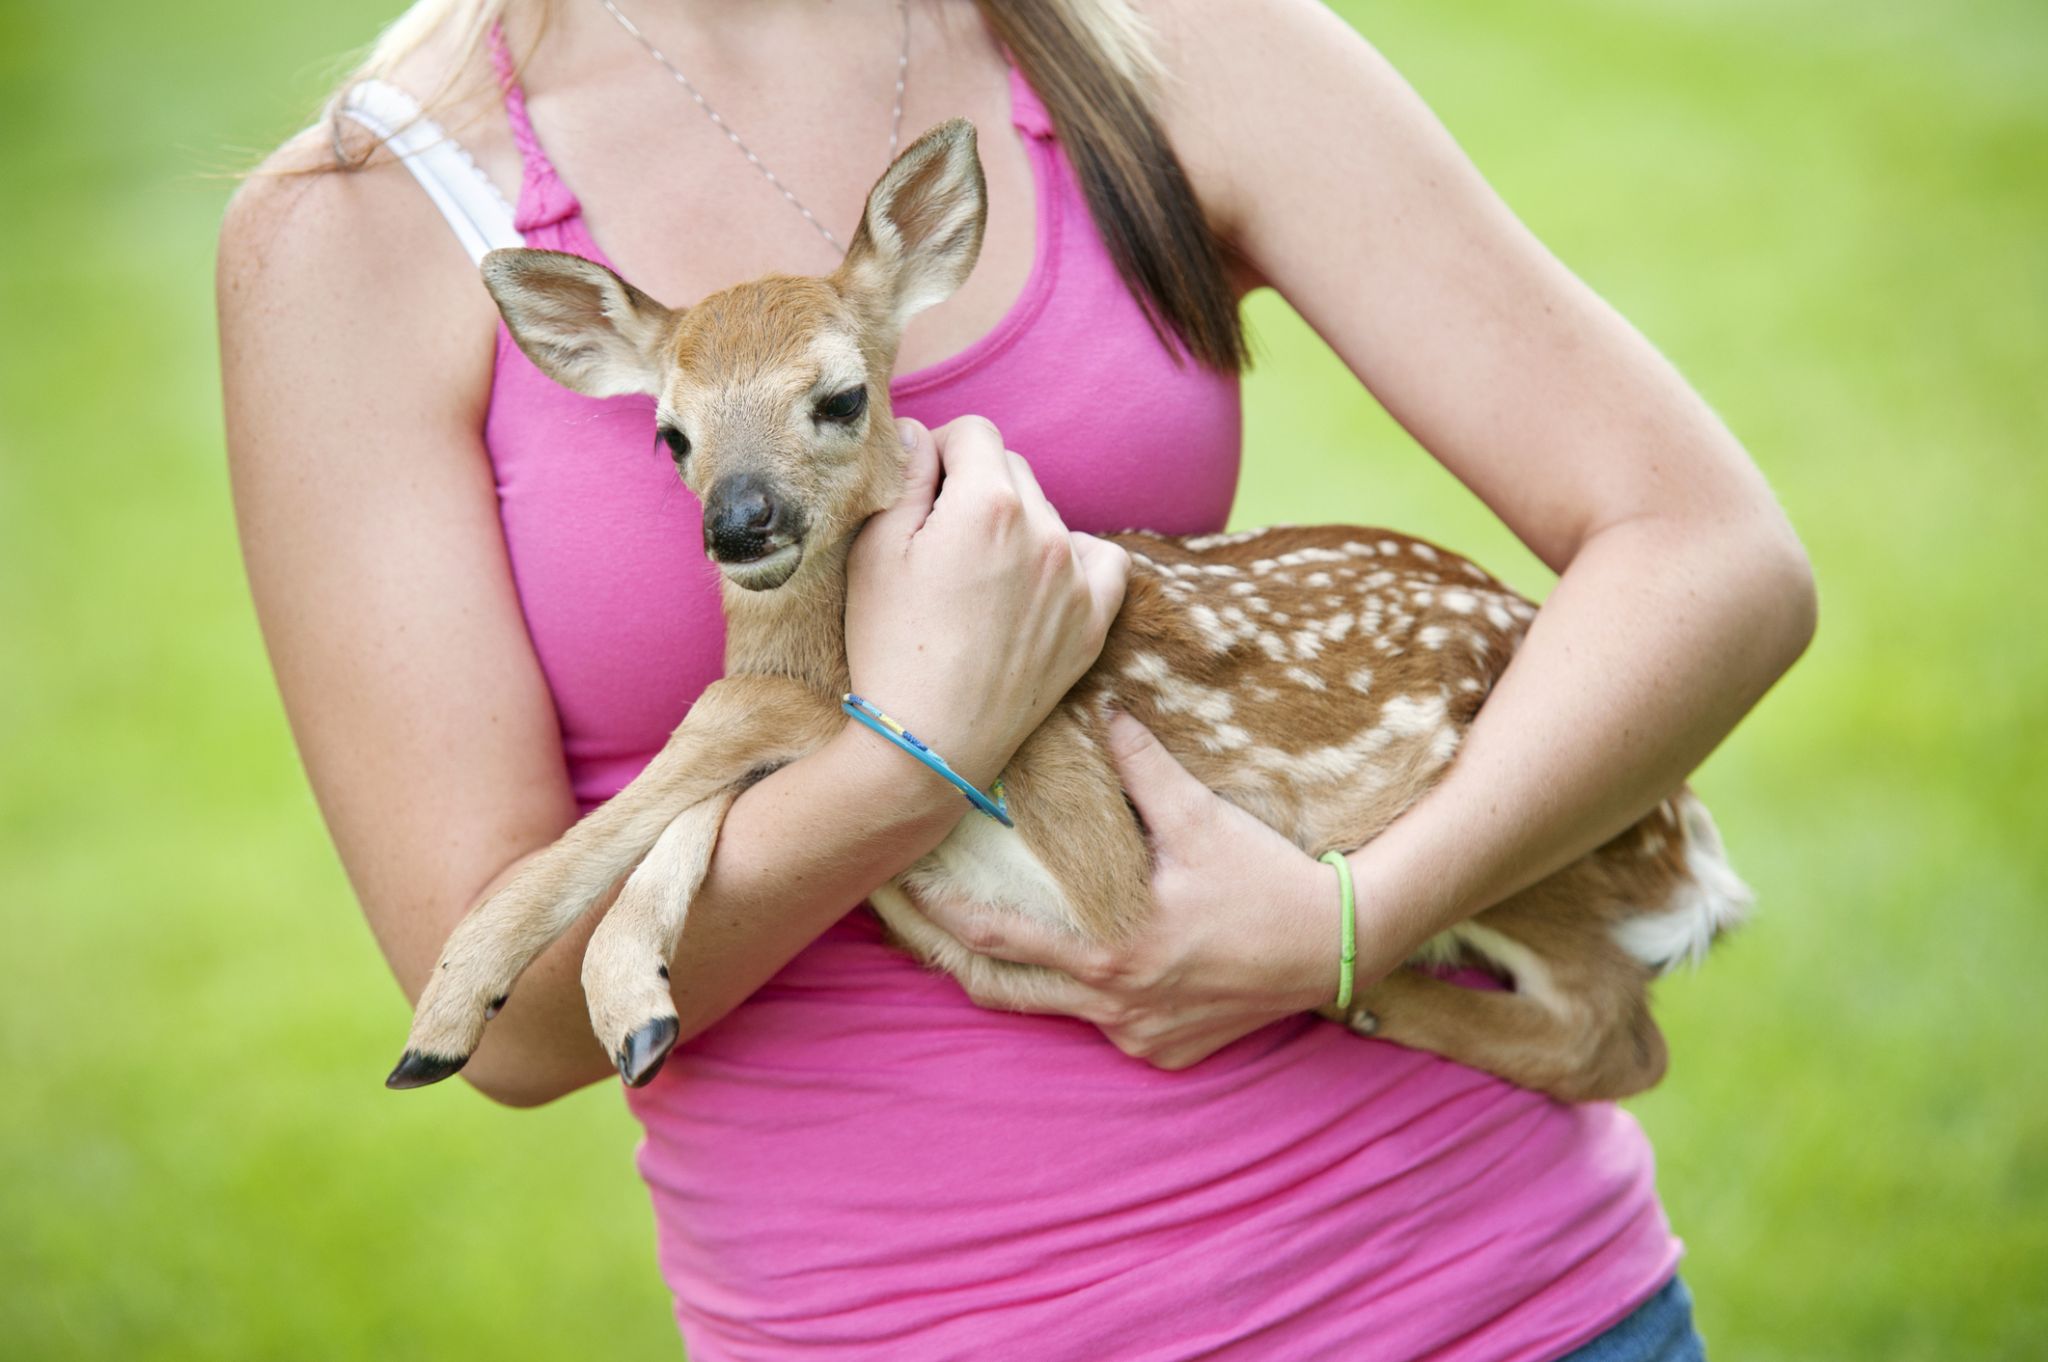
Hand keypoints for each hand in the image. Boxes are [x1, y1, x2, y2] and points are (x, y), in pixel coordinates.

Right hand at [845, 416, 1128, 784]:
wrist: (930, 742)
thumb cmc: (890, 646)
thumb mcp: (874, 551)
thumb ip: (904, 477)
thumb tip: (922, 434)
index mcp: (988, 503)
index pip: (973, 432)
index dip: (939, 454)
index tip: (922, 493)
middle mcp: (1044, 531)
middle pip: (1013, 469)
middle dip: (978, 488)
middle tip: (943, 542)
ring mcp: (1076, 577)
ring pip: (1049, 514)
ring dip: (1019, 526)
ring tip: (981, 579)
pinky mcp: (1095, 620)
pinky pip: (1103, 559)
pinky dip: (1074, 559)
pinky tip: (1039, 580)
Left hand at [920, 714, 1365, 1068]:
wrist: (1338, 943)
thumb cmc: (1267, 877)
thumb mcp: (1201, 818)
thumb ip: (1141, 767)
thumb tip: (1100, 708)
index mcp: (1110, 953)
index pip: (997, 939)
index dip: (944, 914)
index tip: (907, 889)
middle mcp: (1116, 1009)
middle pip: (1005, 993)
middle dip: (953, 960)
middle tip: (914, 927)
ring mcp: (1142, 1038)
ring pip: (1055, 1016)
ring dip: (1020, 982)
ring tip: (976, 944)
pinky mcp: (1169, 1054)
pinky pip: (1111, 1030)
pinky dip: (1090, 1001)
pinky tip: (1084, 965)